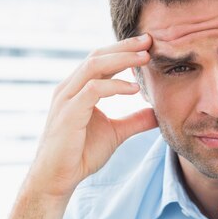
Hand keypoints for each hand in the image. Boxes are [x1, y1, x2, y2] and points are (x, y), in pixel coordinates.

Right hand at [28, 34, 157, 199]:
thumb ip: (135, 120)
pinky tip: (135, 89)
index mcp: (78, 89)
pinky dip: (115, 86)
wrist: (59, 178)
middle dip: (124, 47)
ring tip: (145, 58)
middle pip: (97, 56)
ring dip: (122, 59)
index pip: (101, 60)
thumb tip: (158, 114)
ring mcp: (67, 98)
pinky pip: (93, 90)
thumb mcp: (116, 133)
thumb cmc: (81, 154)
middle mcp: (70, 88)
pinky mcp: (69, 113)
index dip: (123, 51)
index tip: (148, 46)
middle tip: (149, 40)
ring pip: (94, 66)